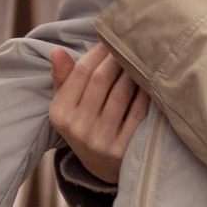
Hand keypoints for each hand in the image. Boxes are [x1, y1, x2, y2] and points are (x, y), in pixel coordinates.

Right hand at [48, 42, 147, 183]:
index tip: (111, 39)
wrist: (102, 167)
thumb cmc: (85, 124)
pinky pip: (137, 111)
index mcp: (61, 114)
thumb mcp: (68, 105)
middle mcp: (78, 128)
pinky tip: (149, 80)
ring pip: (120, 93)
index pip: (80, 72)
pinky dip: (145, 92)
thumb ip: (63, 78)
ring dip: (132, 71)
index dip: (98, 52)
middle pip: (101, 80)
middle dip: (117, 57)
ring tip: (140, 57)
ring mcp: (101, 141)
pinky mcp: (123, 149)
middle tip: (130, 43)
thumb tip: (57, 51)